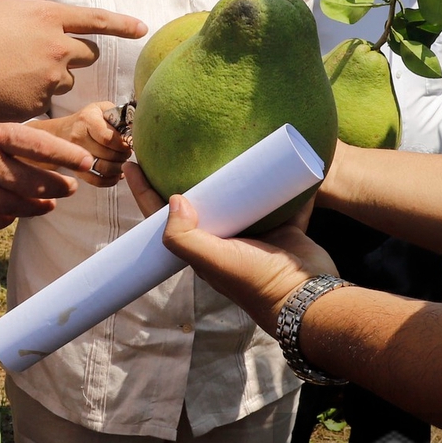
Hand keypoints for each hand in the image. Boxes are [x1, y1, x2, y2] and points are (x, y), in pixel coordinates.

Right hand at [0, 0, 145, 120]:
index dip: (122, 25)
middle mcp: (56, 46)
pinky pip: (44, 101)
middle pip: (87, 54)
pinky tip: (4, 90)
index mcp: (47, 15)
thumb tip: (30, 15)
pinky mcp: (39, 104)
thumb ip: (21, 11)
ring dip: (51, 77)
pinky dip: (30, 96)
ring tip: (14, 73)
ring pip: (65, 81)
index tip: (142, 30)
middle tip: (51, 55)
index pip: (96, 19)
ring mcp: (50, 78)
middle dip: (77, 55)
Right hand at [0, 119, 91, 228]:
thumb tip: (30, 134)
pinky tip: (14, 213)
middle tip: (70, 186)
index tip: (85, 160)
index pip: (41, 146)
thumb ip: (0, 126)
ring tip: (50, 203)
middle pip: (37, 182)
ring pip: (20, 205)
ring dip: (40, 206)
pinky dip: (9, 218)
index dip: (67, 155)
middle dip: (60, 186)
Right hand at [33, 101, 131, 186]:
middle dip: (123, 155)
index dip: (123, 143)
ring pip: (103, 168)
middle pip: (108, 154)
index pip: (108, 138)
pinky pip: (96, 181)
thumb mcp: (101, 108)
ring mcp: (74, 155)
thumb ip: (118, 113)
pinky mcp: (76, 170)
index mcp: (87, 119)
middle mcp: (78, 137)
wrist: (61, 132)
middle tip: (127, 152)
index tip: (129, 143)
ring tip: (122, 161)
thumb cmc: (88, 119)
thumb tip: (136, 127)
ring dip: (118, 168)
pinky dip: (110, 180)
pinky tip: (116, 174)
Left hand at [130, 164, 336, 336]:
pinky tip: (276, 157)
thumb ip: (186, 238)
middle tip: (179, 146)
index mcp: (203, 249)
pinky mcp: (284, 226)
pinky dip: (278, 180)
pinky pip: (279, 196)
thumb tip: (174, 200)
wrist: (308, 299)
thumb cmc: (258, 282)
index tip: (132, 164)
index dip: (147, 193)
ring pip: (240, 197)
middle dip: (190, 177)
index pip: (166, 218)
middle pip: (202, 203)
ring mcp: (256, 233)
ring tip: (225, 143)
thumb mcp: (214, 262)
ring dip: (234, 176)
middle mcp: (226, 240)